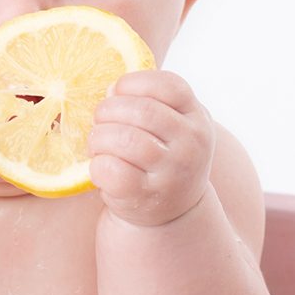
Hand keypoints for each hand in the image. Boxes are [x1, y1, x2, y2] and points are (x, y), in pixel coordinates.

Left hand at [87, 70, 213, 227]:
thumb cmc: (162, 157)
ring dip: (99, 137)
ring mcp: (172, 172)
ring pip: (126, 139)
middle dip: (108, 110)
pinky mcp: (147, 196)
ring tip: (97, 142)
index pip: (169, 86)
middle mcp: (191, 144)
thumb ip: (146, 103)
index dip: (133, 82)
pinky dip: (97, 164)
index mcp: (197, 118)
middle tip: (99, 120)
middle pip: (142, 111)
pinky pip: (113, 170)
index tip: (116, 91)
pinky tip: (100, 166)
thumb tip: (110, 91)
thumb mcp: (171, 126)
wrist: (173, 212)